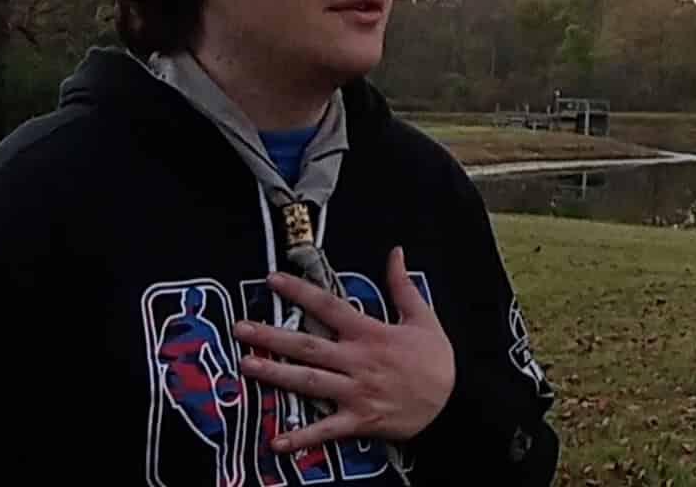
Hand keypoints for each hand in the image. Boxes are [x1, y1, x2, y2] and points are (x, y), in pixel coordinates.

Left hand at [233, 246, 454, 451]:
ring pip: (309, 382)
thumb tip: (395, 253)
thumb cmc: (435, 360)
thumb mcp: (423, 317)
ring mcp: (356, 392)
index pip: (329, 306)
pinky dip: (301, 437)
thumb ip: (402, 285)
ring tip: (246, 366)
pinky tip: (275, 441)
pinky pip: (326, 430)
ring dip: (276, 375)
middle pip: (308, 345)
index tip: (273, 281)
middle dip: (272, 336)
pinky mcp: (359, 419)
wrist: (454, 401)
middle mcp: (358, 361)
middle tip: (241, 328)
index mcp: (371, 334)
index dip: (300, 292)